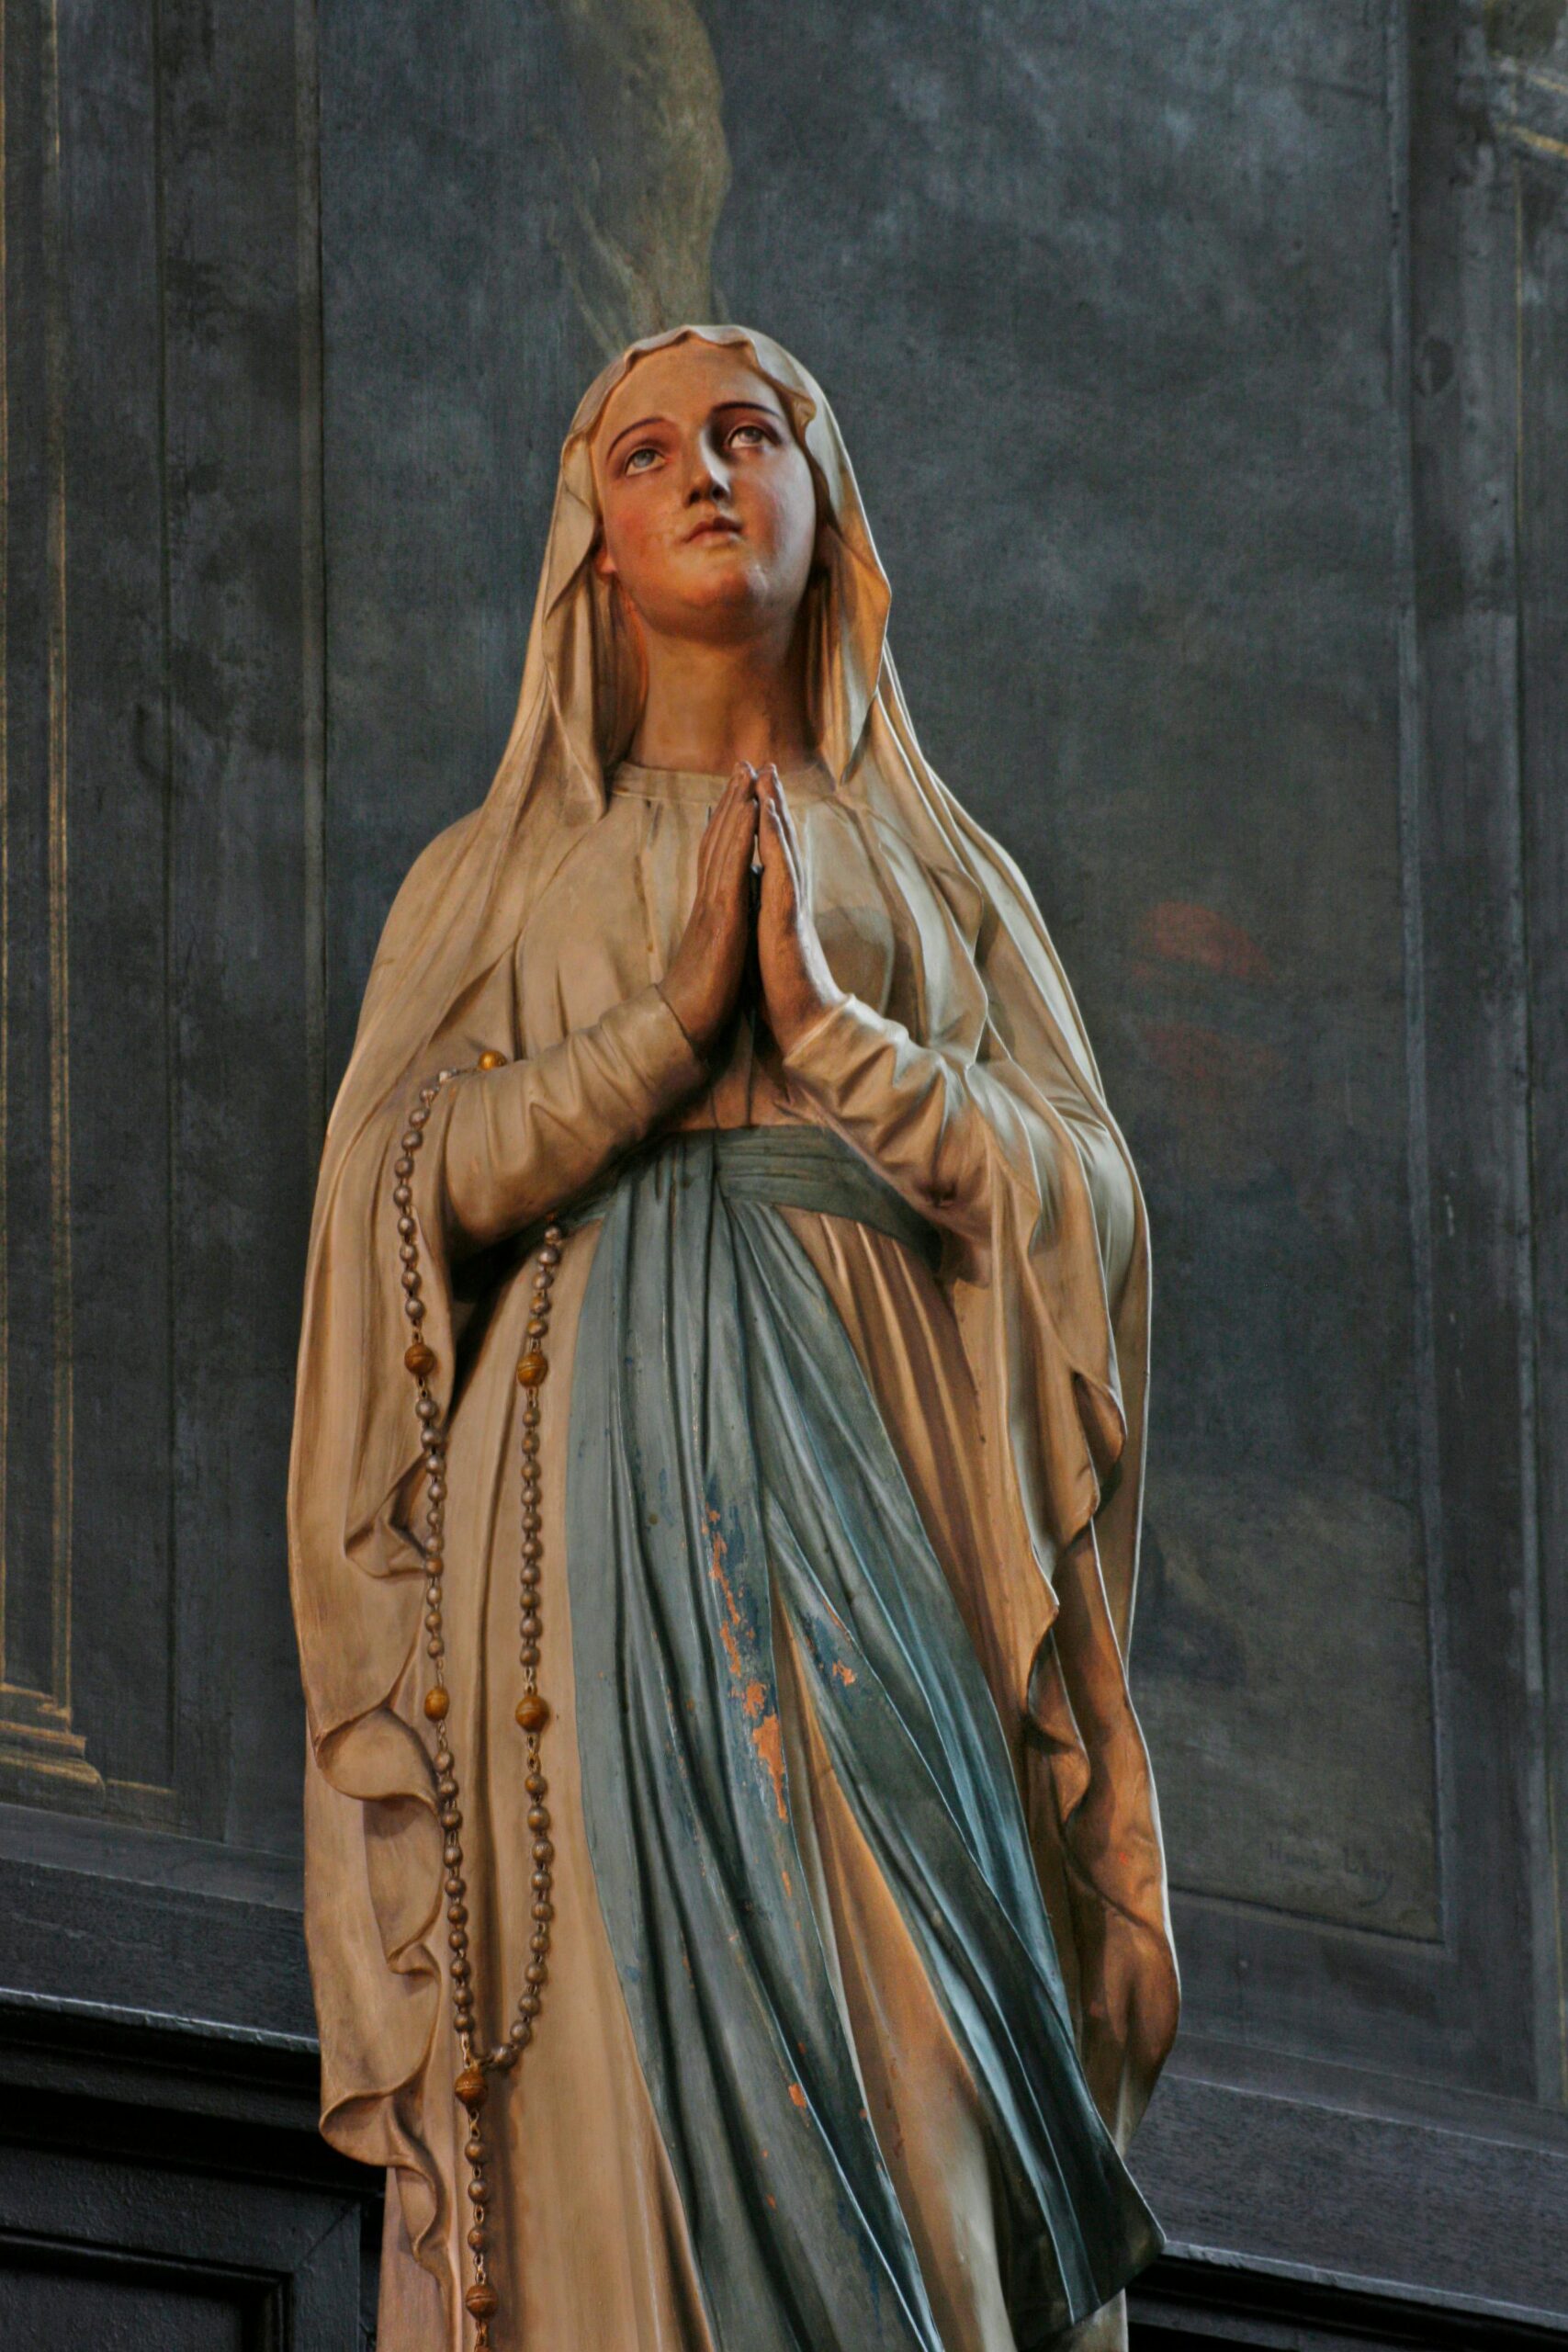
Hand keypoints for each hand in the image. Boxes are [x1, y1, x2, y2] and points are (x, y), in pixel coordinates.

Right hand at [660, 764, 758, 1054]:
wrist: (685, 1020)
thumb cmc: (703, 991)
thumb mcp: (720, 948)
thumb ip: (725, 923)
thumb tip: (735, 910)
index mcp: (712, 906)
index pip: (719, 854)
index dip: (728, 822)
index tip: (739, 793)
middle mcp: (709, 896)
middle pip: (718, 838)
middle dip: (731, 800)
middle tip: (741, 765)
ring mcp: (713, 902)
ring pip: (722, 843)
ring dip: (734, 805)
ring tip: (746, 773)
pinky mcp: (721, 915)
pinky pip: (730, 866)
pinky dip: (739, 834)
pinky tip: (749, 810)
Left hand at [755, 766, 844, 1053]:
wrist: (805, 1025)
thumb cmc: (786, 990)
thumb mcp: (766, 945)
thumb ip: (762, 919)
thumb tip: (752, 903)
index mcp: (779, 905)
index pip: (772, 855)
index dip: (764, 822)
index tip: (753, 791)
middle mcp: (788, 900)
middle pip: (781, 842)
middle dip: (772, 802)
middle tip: (763, 765)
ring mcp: (790, 908)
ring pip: (784, 850)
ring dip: (775, 811)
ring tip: (766, 777)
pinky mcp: (787, 921)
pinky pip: (781, 873)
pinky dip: (774, 843)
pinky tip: (767, 817)